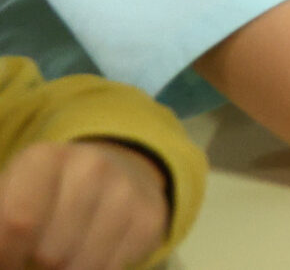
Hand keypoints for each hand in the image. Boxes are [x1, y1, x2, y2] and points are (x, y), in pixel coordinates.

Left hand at [0, 138, 168, 269]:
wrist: (119, 172)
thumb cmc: (47, 194)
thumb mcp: (12, 194)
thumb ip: (3, 219)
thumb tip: (6, 255)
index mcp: (44, 158)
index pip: (18, 221)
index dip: (8, 254)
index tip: (9, 260)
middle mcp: (91, 166)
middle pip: (48, 252)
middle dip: (35, 265)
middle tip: (36, 256)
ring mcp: (126, 191)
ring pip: (79, 266)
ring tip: (61, 256)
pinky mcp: (149, 217)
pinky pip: (109, 269)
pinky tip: (88, 254)